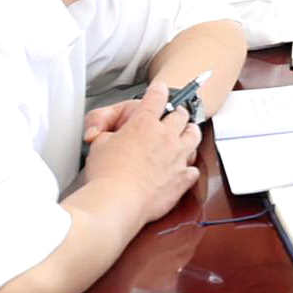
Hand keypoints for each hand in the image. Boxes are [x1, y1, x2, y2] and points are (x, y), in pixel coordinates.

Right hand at [82, 95, 201, 222]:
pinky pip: (193, 167)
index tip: (159, 90)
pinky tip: (184, 168)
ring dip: (190, 132)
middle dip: (177, 112)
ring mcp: (177, 156)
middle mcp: (165, 136)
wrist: (119, 201)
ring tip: (186, 133)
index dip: (158, 91)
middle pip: (181, 115)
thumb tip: (108, 135)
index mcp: (143, 123)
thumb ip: (107, 133)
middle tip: (174, 115)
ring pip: (194, 136)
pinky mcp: (183, 177)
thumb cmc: (106, 174)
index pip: (156, 96)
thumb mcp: (98, 144)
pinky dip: (189, 166)